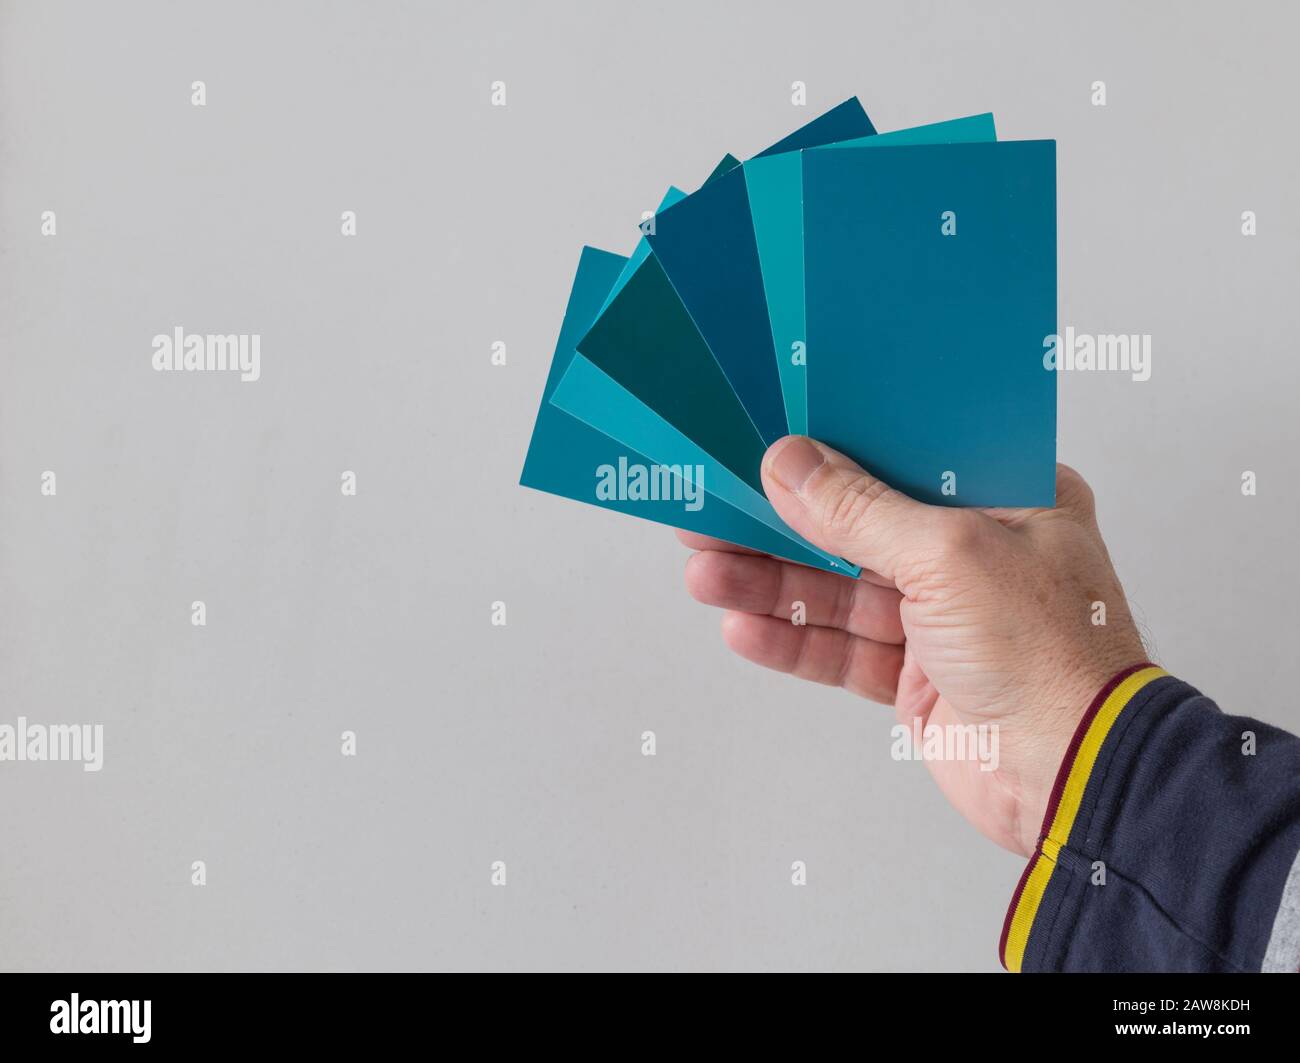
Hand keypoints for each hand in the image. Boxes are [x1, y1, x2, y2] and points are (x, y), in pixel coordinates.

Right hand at [679, 436, 1148, 856]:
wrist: (1076, 780)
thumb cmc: (1051, 655)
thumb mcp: (948, 555)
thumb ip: (859, 510)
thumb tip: (791, 466)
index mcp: (1009, 501)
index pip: (905, 458)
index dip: (836, 448)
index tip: (770, 440)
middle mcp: (976, 553)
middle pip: (858, 524)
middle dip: (783, 521)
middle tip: (714, 507)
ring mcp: (945, 618)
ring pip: (840, 589)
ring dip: (772, 582)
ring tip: (705, 570)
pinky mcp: (919, 676)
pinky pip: (843, 648)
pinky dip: (794, 639)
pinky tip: (744, 626)